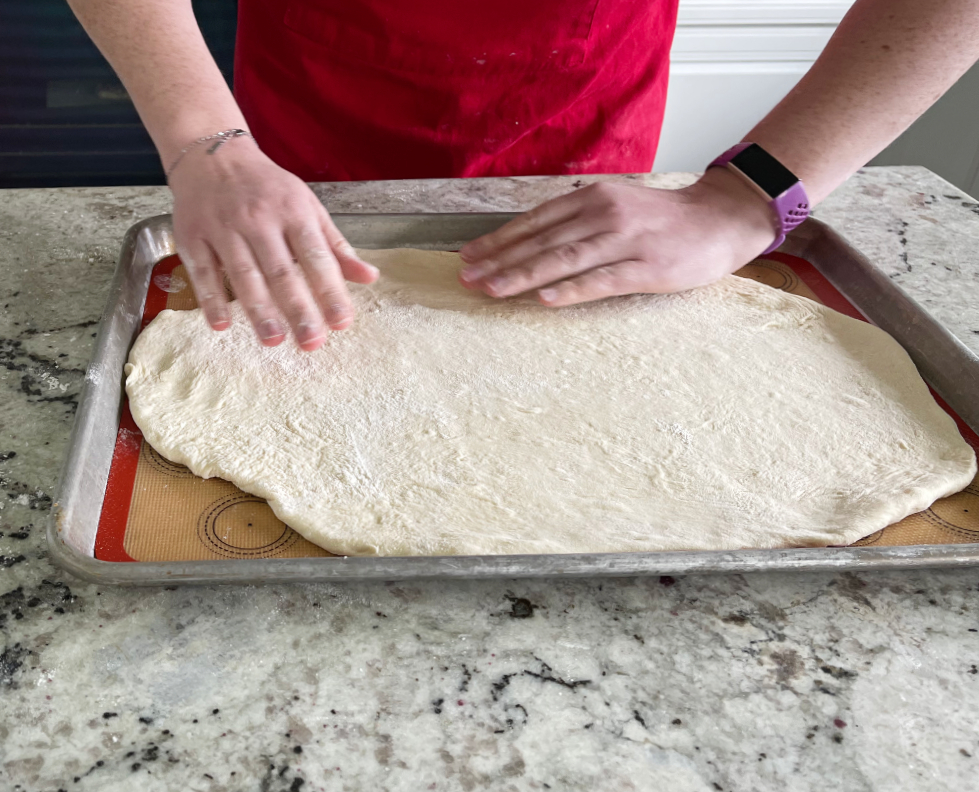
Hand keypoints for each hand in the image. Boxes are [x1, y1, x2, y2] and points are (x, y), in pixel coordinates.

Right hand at [169, 138, 378, 350]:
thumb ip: (337, 247)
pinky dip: (211, 299)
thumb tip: (370, 277)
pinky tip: (221, 325)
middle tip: (311, 342)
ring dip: (258, 310)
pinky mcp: (193, 236)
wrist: (214, 154)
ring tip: (273, 340)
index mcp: (294, 213)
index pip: (316, 257)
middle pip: (281, 271)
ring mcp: (224, 228)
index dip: (330, 290)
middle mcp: (260, 220)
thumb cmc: (270, 189)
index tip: (342, 322)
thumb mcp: (309, 208)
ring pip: (244, 273)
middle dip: (298, 309)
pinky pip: (203, 271)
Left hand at [457, 169, 779, 305]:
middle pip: (542, 241)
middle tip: (466, 278)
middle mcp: (604, 216)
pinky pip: (602, 280)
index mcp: (592, 200)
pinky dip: (571, 290)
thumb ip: (579, 221)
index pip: (535, 222)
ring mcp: (625, 242)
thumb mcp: (617, 207)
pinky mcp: (646, 268)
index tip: (469, 256)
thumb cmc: (663, 220)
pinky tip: (545, 299)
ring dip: (523, 275)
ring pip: (564, 259)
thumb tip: (534, 242)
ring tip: (491, 289)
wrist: (721, 218)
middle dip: (499, 260)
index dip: (499, 240)